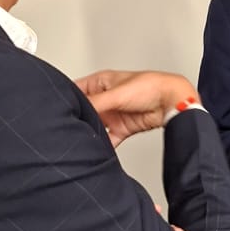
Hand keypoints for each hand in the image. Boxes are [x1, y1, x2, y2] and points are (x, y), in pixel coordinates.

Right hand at [77, 69, 197, 145]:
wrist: (171, 102)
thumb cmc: (150, 86)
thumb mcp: (115, 94)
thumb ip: (94, 103)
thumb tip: (77, 111)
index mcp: (101, 82)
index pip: (76, 90)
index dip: (67, 99)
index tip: (58, 109)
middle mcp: (106, 98)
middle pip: (85, 110)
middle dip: (78, 119)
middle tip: (68, 127)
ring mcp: (113, 114)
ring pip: (95, 125)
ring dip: (90, 131)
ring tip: (80, 138)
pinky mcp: (122, 128)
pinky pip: (108, 139)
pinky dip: (103, 144)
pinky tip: (97, 148)